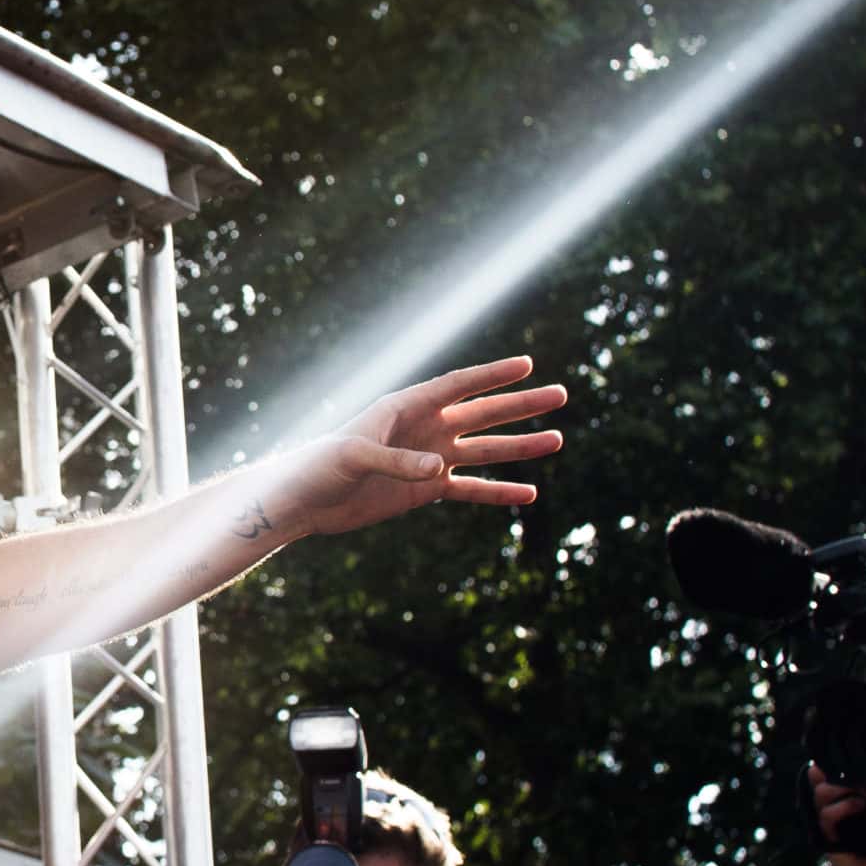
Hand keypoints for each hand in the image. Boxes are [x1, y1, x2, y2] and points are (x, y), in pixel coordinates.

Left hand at [276, 357, 565, 537]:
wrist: (304, 501)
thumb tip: (437, 467)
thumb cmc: (320, 466)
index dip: (492, 375)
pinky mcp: (425, 488)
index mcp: (405, 406)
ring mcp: (428, 458)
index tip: (527, 365)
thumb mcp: (353, 457)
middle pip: (482, 412)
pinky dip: (498, 491)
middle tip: (560, 395)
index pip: (457, 385)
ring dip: (519, 446)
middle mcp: (424, 427)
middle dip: (520, 405)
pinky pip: (470, 488)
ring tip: (557, 439)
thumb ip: (394, 460)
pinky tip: (528, 493)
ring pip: (484, 449)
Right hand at [809, 767, 865, 865]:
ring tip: (863, 790)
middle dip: (836, 770)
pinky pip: (827, 815)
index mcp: (838, 791)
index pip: (829, 767)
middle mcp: (827, 801)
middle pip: (820, 774)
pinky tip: (859, 805)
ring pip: (821, 792)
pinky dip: (842, 808)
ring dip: (840, 788)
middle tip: (857, 768)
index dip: (835, 758)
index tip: (853, 752)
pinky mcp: (823, 833)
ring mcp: (823, 816)